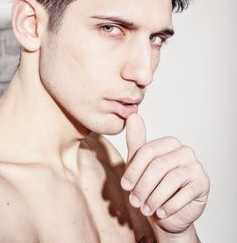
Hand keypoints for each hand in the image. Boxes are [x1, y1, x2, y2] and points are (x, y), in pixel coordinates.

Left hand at [120, 114, 209, 234]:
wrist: (168, 211)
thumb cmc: (152, 184)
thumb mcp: (139, 164)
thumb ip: (136, 140)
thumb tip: (133, 115)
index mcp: (168, 143)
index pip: (147, 151)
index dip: (133, 170)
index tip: (125, 186)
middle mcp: (184, 151)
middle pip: (158, 166)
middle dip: (143, 186)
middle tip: (135, 202)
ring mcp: (195, 166)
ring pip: (170, 180)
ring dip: (154, 198)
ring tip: (146, 209)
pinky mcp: (203, 183)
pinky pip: (184, 194)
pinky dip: (169, 206)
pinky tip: (160, 213)